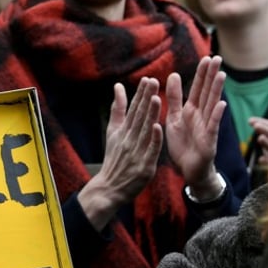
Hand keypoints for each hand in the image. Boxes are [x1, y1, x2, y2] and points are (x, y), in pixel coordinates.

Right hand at [77, 77, 162, 230]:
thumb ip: (117, 109)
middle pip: (138, 117)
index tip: (148, 79)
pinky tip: (158, 127)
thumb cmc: (114, 158)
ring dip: (150, 115)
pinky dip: (153, 139)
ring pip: (144, 131)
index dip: (141, 95)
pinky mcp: (144, 166)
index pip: (133, 109)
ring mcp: (136, 152)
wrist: (110, 187)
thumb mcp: (112, 132)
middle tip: (153, 82)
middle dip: (146, 99)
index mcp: (122, 130)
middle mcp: (128, 139)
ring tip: (156, 99)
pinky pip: (150, 151)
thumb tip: (118, 87)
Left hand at [165, 56, 226, 198]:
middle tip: (217, 58)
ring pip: (211, 106)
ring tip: (221, 75)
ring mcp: (206, 127)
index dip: (202, 74)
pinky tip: (221, 105)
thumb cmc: (183, 144)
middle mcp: (201, 116)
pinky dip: (216, 116)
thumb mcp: (174, 117)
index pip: (197, 88)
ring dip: (216, 91)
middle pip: (207, 93)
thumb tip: (173, 75)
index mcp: (191, 110)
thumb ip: (174, 98)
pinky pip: (212, 126)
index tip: (207, 57)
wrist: (188, 169)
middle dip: (211, 76)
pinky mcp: (209, 140)